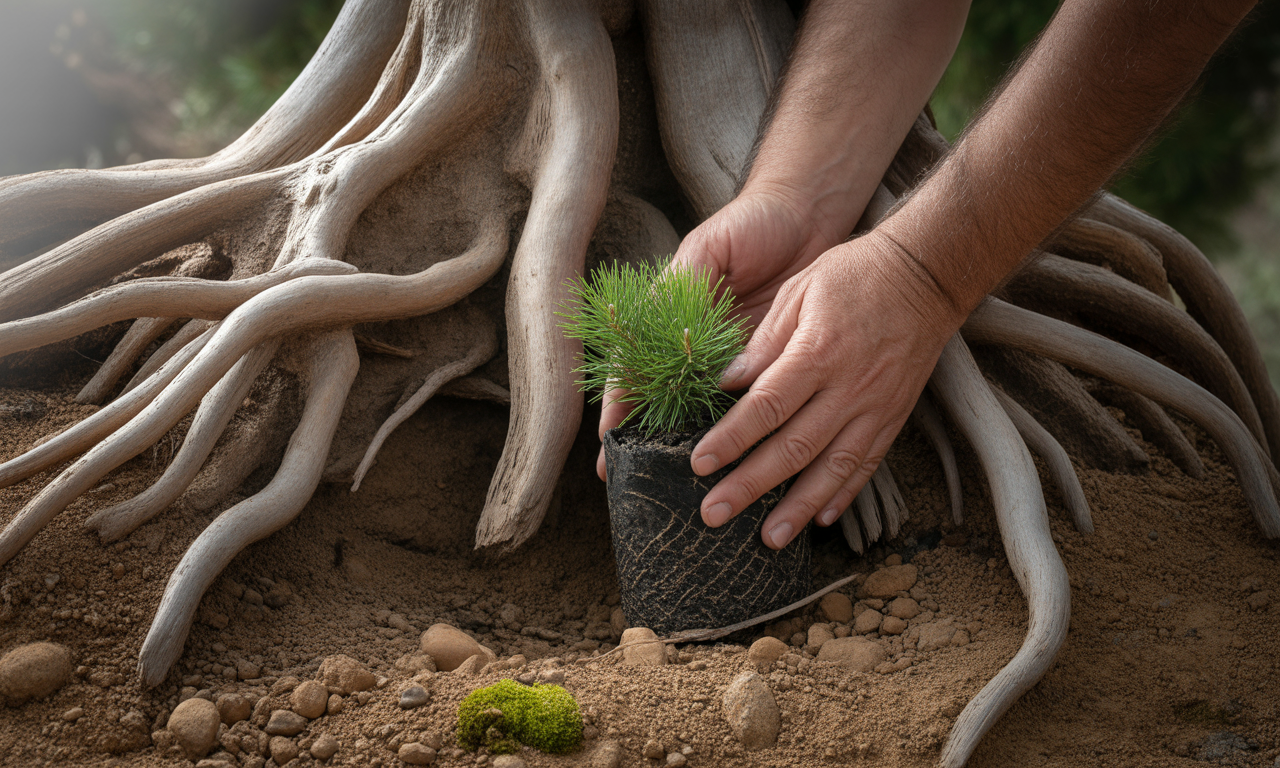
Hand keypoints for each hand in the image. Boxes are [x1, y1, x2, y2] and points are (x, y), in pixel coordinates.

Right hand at [594, 188, 840, 479]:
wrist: (808, 218)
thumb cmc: (752, 225)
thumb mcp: (709, 247)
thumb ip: (685, 281)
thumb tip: (660, 320)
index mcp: (673, 316)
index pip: (636, 365)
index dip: (619, 402)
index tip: (608, 438)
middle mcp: (698, 344)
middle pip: (663, 399)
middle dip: (644, 438)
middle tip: (627, 477)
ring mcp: (733, 358)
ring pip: (704, 410)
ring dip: (689, 444)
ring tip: (675, 482)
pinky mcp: (770, 365)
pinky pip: (751, 404)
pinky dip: (740, 432)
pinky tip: (734, 463)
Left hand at [691, 229, 964, 548]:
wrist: (926, 276)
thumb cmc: (855, 276)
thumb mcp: (799, 292)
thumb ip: (763, 342)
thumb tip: (726, 382)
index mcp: (817, 353)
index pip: (766, 407)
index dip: (731, 439)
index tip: (699, 464)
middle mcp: (848, 388)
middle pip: (793, 448)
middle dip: (750, 485)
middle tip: (714, 514)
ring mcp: (875, 408)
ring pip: (832, 468)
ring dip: (798, 507)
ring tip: (769, 539)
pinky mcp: (893, 417)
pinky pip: (868, 464)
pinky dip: (844, 494)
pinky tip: (820, 518)